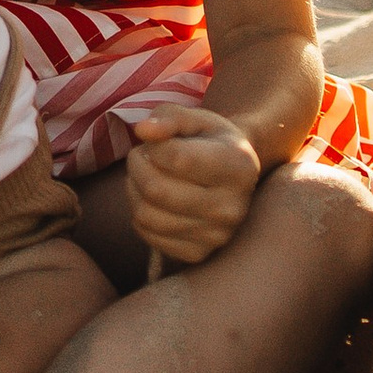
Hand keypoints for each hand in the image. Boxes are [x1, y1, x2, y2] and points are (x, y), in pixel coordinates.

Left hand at [125, 107, 263, 266]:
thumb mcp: (196, 119)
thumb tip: (143, 131)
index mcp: (239, 166)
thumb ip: (169, 117)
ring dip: (132, 189)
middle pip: (156, 189)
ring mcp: (217, 236)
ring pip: (146, 215)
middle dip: (136, 166)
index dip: (153, 145)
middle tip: (141, 155)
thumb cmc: (209, 142)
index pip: (177, 158)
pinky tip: (153, 199)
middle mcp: (233, 207)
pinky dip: (139, 213)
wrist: (232, 178)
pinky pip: (147, 235)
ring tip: (145, 174)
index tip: (155, 140)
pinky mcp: (199, 254)